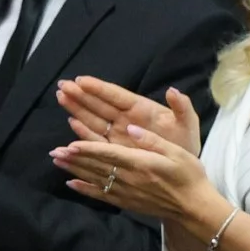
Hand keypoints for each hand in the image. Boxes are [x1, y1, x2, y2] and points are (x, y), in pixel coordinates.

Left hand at [51, 116, 214, 223]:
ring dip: (75, 170)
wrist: (194, 207)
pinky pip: (101, 196)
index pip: (109, 154)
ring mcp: (126, 192)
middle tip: (54, 151)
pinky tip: (71, 184)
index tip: (70, 144)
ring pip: (95, 179)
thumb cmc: (189, 176)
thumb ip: (152, 140)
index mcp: (141, 163)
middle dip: (74, 158)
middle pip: (96, 166)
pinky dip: (85, 190)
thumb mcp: (176, 153)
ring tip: (57, 161)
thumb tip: (130, 128)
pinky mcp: (126, 202)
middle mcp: (129, 179)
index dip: (88, 149)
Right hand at [56, 76, 200, 157]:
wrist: (182, 170)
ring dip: (77, 108)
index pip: (116, 95)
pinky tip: (72, 123)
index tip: (81, 80)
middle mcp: (125, 119)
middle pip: (99, 104)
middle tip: (63, 85)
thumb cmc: (184, 143)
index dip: (99, 88)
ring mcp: (118, 134)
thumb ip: (182, 108)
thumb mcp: (187, 124)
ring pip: (93, 119)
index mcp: (141, 109)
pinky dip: (84, 132)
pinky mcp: (114, 150)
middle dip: (81, 94)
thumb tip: (172, 91)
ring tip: (62, 97)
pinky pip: (96, 139)